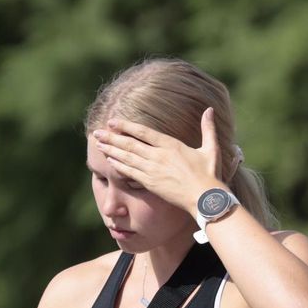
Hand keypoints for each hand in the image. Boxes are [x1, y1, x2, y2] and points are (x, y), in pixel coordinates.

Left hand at [93, 109, 221, 211]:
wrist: (205, 198)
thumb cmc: (210, 174)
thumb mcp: (211, 149)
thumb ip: (208, 128)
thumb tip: (210, 109)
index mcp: (172, 145)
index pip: (144, 132)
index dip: (126, 126)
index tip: (113, 121)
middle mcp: (159, 156)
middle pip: (130, 144)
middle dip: (112, 137)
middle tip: (97, 132)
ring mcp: (153, 170)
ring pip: (127, 158)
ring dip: (111, 150)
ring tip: (98, 144)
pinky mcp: (151, 184)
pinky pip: (130, 173)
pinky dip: (118, 166)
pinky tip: (109, 161)